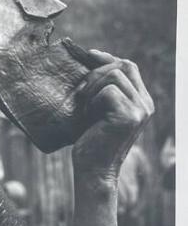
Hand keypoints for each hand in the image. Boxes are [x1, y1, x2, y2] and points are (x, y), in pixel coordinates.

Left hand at [72, 50, 153, 179]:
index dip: (107, 57)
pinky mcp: (129, 116)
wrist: (92, 170)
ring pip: (114, 75)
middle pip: (123, 65)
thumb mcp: (98, 110)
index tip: (89, 55)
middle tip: (80, 93)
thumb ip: (102, 89)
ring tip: (84, 108)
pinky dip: (92, 100)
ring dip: (91, 88)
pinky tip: (88, 117)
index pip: (128, 67)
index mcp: (140, 101)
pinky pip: (108, 91)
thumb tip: (91, 57)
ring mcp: (140, 110)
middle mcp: (145, 104)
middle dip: (96, 72)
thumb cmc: (91, 141)